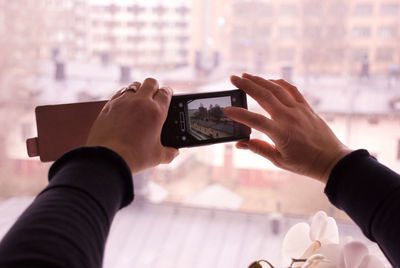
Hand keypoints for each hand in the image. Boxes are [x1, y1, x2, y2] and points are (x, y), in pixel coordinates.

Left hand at [87, 78, 178, 173]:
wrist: (108, 158)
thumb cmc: (134, 157)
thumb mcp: (157, 156)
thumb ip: (169, 153)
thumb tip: (174, 152)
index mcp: (156, 112)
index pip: (166, 92)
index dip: (168, 93)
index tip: (168, 95)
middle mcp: (140, 102)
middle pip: (151, 83)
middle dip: (155, 87)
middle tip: (155, 95)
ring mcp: (124, 101)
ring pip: (135, 85)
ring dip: (139, 90)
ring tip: (139, 100)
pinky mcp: (109, 105)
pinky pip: (120, 93)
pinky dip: (125, 96)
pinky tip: (125, 105)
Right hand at [224, 73, 350, 183]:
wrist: (331, 160)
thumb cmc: (305, 163)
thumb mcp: (279, 160)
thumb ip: (258, 149)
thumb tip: (240, 143)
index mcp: (280, 133)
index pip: (254, 120)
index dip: (239, 114)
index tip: (226, 109)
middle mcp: (289, 118)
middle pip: (263, 96)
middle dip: (246, 85)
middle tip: (233, 78)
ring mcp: (299, 110)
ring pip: (276, 89)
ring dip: (260, 80)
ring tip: (247, 76)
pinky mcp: (307, 107)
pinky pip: (292, 90)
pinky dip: (280, 83)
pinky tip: (271, 80)